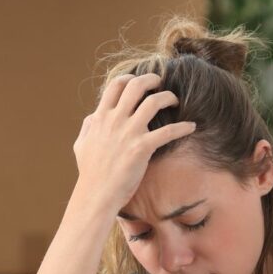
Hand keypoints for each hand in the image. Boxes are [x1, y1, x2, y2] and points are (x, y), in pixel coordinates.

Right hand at [72, 72, 195, 216]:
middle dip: (152, 79)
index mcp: (100, 118)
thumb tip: (94, 115)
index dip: (130, 78)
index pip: (115, 85)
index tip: (139, 82)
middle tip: (160, 82)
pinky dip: (183, 127)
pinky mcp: (142, 148)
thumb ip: (88, 126)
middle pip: (136, 86)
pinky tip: (191, 126)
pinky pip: (168, 131)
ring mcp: (129, 133)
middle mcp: (115, 121)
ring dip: (168, 97)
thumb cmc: (89, 173)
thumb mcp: (81, 145)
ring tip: (175, 101)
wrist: (96, 195)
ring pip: (154, 101)